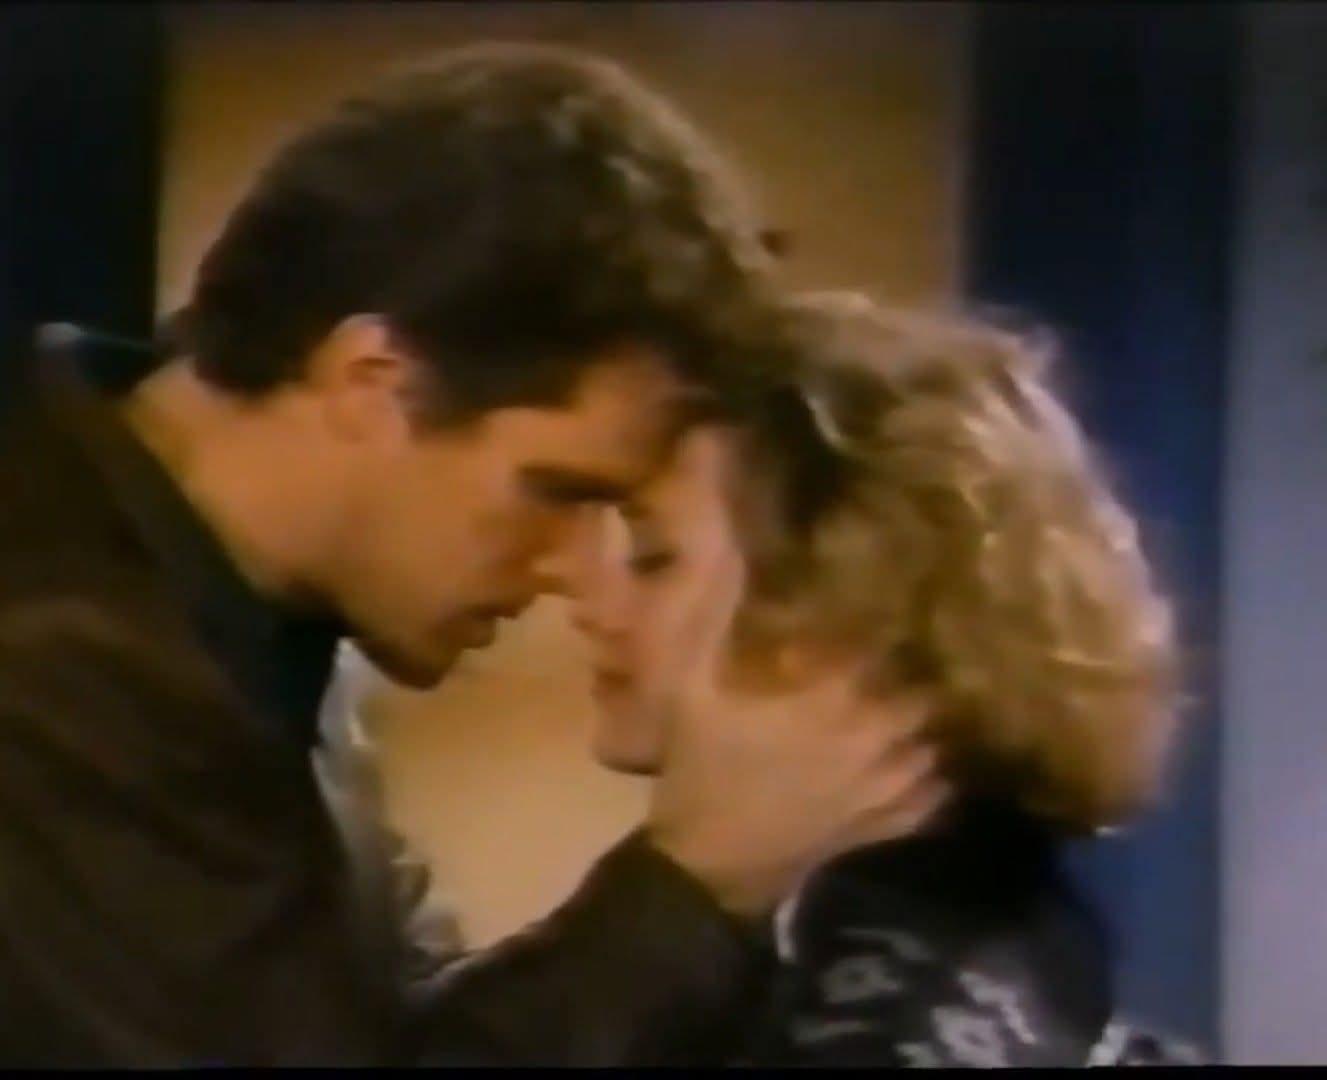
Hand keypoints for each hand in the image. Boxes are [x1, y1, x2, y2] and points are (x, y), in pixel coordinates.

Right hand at [644, 521, 948, 917]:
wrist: (707, 869)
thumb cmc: (698, 769)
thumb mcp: (688, 686)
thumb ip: (710, 617)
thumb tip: (728, 548)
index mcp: (832, 699)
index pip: (885, 645)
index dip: (892, 618)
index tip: (895, 593)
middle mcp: (875, 739)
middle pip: (926, 692)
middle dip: (923, 665)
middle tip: (920, 640)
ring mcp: (886, 787)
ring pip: (937, 741)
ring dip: (934, 717)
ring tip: (932, 689)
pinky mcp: (886, 825)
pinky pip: (935, 796)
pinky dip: (938, 773)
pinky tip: (932, 753)